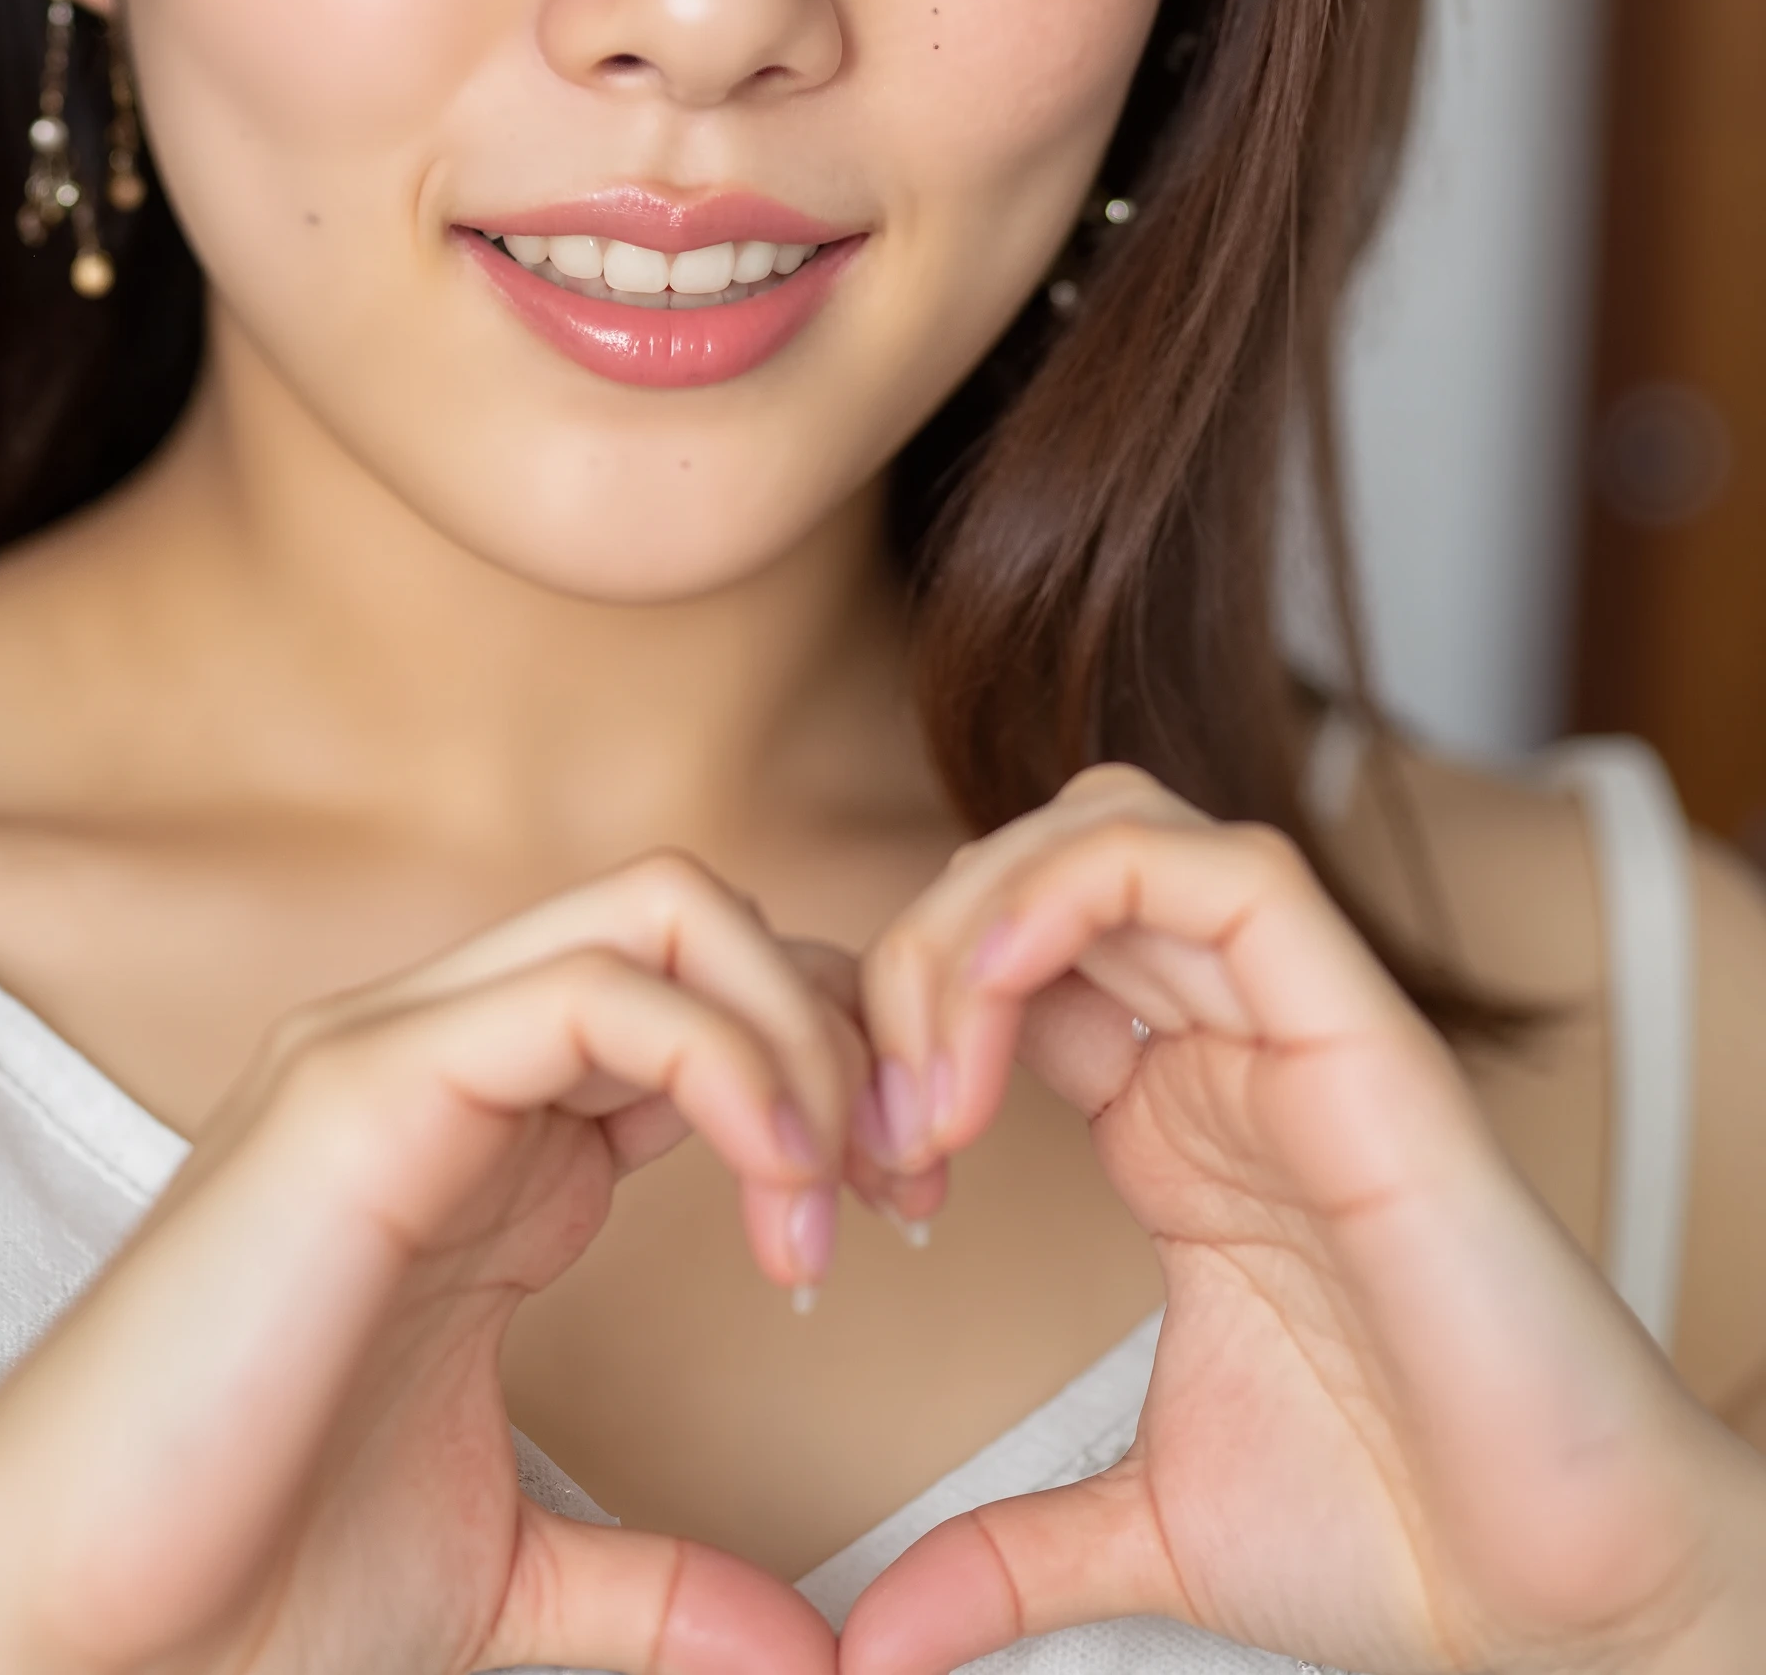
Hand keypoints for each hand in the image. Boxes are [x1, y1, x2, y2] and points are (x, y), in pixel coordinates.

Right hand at [0, 855, 863, 1674]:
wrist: (69, 1631)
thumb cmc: (245, 1591)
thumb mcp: (510, 1581)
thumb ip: (659, 1594)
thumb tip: (809, 1659)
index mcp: (491, 1145)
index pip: (701, 1005)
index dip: (828, 1080)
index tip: (900, 1221)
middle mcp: (451, 1063)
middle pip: (703, 919)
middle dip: (842, 1020)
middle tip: (907, 1180)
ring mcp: (402, 1052)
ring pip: (666, 910)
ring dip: (799, 1030)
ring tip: (840, 1195)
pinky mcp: (367, 1080)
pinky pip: (597, 990)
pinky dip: (729, 1061)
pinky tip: (778, 1193)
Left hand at [844, 767, 1765, 1674]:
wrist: (1566, 1605)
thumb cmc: (1400, 1536)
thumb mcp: (1140, 1526)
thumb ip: (1003, 1554)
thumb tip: (870, 1647)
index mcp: (1172, 1117)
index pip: (1009, 957)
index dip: (899, 1022)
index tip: (853, 1178)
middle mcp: (1227, 1047)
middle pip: (1036, 866)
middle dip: (915, 952)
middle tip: (878, 1123)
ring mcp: (1295, 1027)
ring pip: (1109, 827)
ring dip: (976, 915)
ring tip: (928, 1081)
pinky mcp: (1363, 1036)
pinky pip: (1223, 871)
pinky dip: (1077, 890)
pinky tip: (993, 1008)